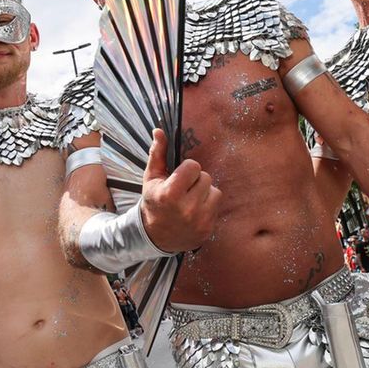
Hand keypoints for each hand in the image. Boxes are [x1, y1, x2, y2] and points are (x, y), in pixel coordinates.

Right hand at [139, 129, 220, 252]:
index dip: (186, 169)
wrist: (156, 237)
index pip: (194, 166)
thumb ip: (157, 154)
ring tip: (190, 200)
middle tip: (184, 190)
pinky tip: (196, 210)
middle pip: (205, 177)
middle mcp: (187, 208)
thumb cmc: (154, 202)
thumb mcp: (151, 178)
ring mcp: (199, 220)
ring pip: (214, 190)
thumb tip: (159, 130)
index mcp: (170, 194)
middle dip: (195, 180)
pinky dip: (209, 204)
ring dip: (204, 192)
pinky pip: (217, 205)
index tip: (178, 177)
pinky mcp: (208, 228)